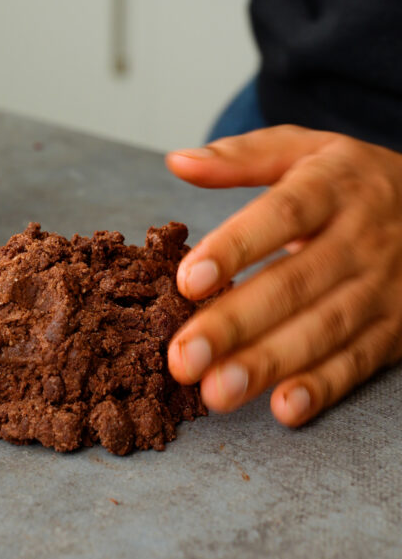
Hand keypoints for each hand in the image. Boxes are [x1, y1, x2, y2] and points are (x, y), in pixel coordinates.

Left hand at [165, 125, 401, 425]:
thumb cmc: (350, 181)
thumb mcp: (304, 150)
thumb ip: (240, 157)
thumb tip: (179, 161)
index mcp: (332, 186)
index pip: (282, 214)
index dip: (235, 247)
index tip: (187, 280)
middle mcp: (361, 238)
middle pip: (295, 282)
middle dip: (235, 323)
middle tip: (183, 358)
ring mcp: (382, 287)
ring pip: (322, 329)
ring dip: (267, 364)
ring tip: (216, 391)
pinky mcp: (394, 328)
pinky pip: (358, 361)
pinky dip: (323, 387)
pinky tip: (283, 407)